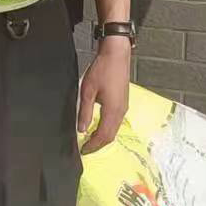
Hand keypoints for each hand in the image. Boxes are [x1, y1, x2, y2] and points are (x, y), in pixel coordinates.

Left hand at [77, 36, 130, 154]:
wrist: (116, 54)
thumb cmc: (102, 69)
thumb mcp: (87, 91)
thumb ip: (85, 112)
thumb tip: (81, 129)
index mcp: (113, 110)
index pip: (103, 136)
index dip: (93, 146)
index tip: (83, 151)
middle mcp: (121, 111)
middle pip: (111, 136)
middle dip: (98, 145)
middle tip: (85, 149)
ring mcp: (124, 107)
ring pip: (114, 129)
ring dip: (103, 137)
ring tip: (90, 141)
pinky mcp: (123, 102)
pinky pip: (116, 122)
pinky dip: (107, 129)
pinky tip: (98, 127)